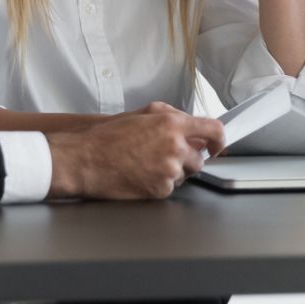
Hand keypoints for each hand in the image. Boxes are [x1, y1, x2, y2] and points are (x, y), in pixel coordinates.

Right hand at [46, 102, 223, 199]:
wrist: (85, 160)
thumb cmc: (109, 136)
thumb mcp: (143, 113)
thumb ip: (173, 116)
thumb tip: (192, 123)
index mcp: (173, 124)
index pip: (214, 130)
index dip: (219, 140)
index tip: (216, 146)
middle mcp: (175, 147)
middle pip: (200, 158)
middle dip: (188, 159)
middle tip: (166, 157)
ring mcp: (169, 171)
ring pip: (186, 175)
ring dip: (173, 172)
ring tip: (148, 165)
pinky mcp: (160, 190)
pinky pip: (171, 189)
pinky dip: (160, 185)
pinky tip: (142, 176)